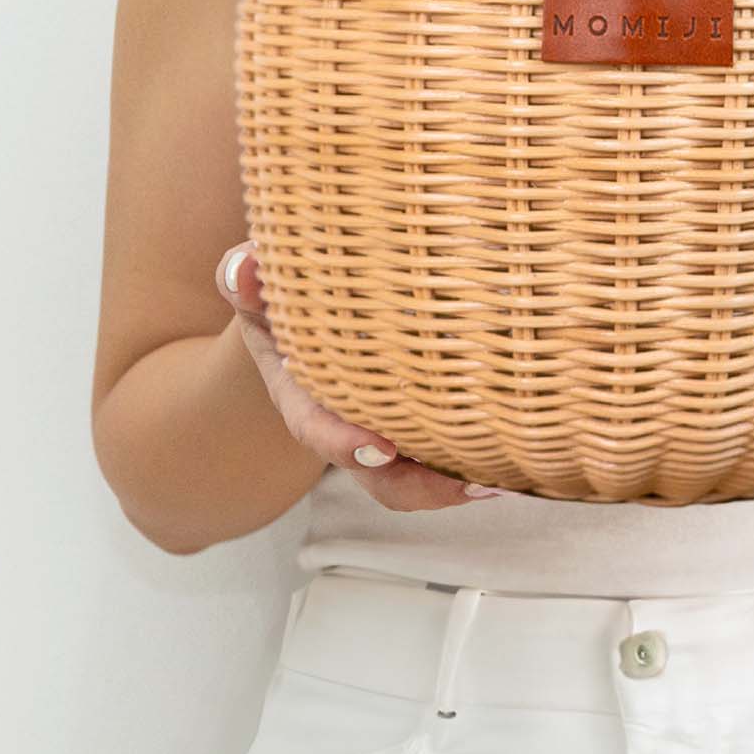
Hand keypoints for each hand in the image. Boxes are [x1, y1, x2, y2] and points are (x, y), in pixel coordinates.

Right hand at [215, 241, 515, 509]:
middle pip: (376, 474)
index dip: (345, 443)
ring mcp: (383, 427)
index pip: (317, 427)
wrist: (305, 311)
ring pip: (415, 474)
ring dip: (455, 483)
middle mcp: (343, 423)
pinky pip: (442, 450)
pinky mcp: (418, 420)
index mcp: (300, 395)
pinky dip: (473, 456)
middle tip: (468, 480)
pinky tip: (510, 454)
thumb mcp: (256, 284)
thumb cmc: (282, 296)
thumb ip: (243, 277)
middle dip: (419, 484)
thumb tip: (247, 269)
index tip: (381, 449)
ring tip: (500, 476)